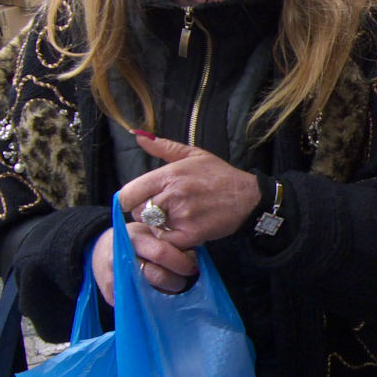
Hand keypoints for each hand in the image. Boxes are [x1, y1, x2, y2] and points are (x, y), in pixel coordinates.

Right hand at [90, 226, 197, 303]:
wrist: (101, 250)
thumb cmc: (133, 240)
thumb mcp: (148, 231)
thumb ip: (167, 241)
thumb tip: (193, 257)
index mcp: (133, 239)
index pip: (161, 253)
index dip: (181, 262)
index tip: (192, 267)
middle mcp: (121, 259)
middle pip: (158, 277)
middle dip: (177, 280)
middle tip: (183, 279)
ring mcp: (114, 279)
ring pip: (150, 294)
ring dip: (167, 293)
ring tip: (170, 286)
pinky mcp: (110, 295)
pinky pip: (138, 305)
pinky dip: (153, 302)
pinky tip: (157, 296)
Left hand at [115, 131, 261, 250]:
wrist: (248, 197)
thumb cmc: (219, 175)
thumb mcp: (194, 154)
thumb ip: (163, 147)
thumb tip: (138, 135)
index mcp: (169, 174)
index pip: (128, 193)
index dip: (129, 199)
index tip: (138, 201)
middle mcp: (173, 194)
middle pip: (138, 212)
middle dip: (147, 212)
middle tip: (163, 210)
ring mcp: (182, 215)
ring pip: (152, 227)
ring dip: (159, 226)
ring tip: (175, 219)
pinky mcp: (191, 234)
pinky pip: (166, 241)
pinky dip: (171, 239)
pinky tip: (182, 230)